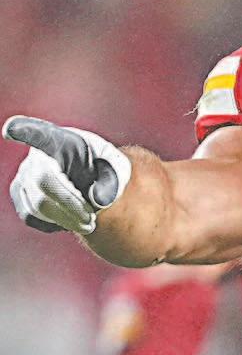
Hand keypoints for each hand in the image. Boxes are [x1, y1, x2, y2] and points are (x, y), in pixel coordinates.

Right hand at [4, 115, 130, 233]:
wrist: (91, 176)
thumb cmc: (103, 165)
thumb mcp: (117, 166)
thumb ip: (112, 179)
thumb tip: (96, 200)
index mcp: (60, 141)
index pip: (39, 134)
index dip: (24, 131)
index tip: (10, 130)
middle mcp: (35, 157)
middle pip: (43, 183)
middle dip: (69, 206)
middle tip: (91, 220)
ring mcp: (23, 176)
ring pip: (36, 205)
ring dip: (64, 220)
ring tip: (87, 224)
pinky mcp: (20, 194)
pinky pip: (30, 217)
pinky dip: (52, 224)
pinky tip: (69, 220)